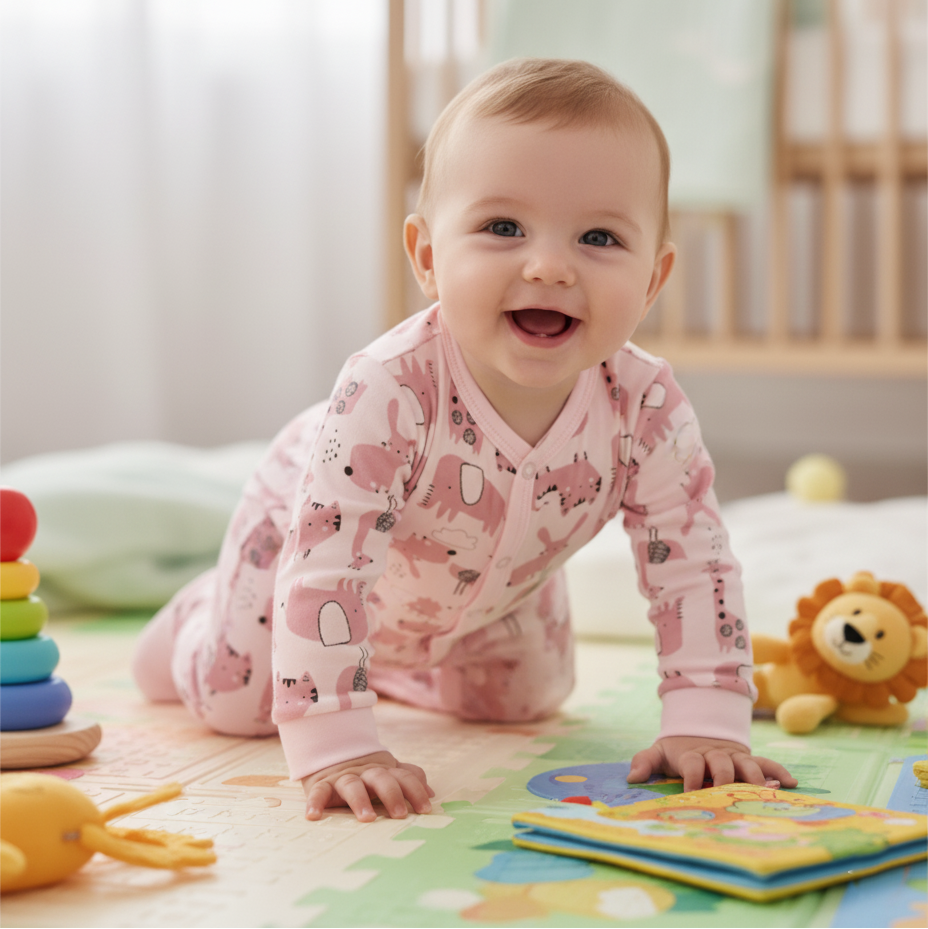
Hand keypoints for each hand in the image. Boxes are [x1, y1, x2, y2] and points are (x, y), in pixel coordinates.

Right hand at [301, 751, 433, 822]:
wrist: (331, 754)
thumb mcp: (388, 773)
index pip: (404, 777)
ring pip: (352, 785)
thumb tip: (432, 793)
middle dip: (392, 794)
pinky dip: (315, 802)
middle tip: (400, 814)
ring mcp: (343, 778)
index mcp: (384, 771)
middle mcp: (365, 773)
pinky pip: (318, 792)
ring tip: (367, 818)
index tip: (426, 810)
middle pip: (381, 778)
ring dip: (360, 800)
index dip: (416, 791)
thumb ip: (408, 778)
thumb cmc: (366, 774)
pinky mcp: (322, 785)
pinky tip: (314, 816)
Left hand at [628, 737, 797, 792]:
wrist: (698, 729)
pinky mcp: (749, 759)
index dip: (691, 776)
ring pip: (746, 763)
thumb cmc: (677, 750)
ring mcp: (734, 756)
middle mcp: (715, 754)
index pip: (692, 763)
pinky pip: (766, 763)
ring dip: (755, 776)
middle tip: (729, 792)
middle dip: (725, 777)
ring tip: (766, 791)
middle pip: (722, 763)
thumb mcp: (659, 752)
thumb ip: (645, 761)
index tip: (691, 792)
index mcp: (692, 754)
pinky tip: (792, 783)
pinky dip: (779, 771)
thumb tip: (631, 778)